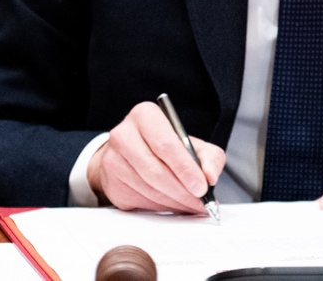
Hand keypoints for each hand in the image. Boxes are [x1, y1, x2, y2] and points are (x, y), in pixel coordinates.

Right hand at [87, 101, 224, 214]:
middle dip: (182, 191)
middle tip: (201, 202)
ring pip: (149, 189)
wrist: (131, 152)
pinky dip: (162, 207)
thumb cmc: (163, 145)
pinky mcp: (112, 183)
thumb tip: (210, 176)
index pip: (165, 144)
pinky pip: (140, 201)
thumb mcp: (191, 143)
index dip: (185, 168)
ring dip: (174, 202)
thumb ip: (209, 157)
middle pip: (156, 171)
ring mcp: (113, 160)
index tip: (202, 187)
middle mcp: (124, 135)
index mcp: (145, 116)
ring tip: (191, 205)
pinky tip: (173, 204)